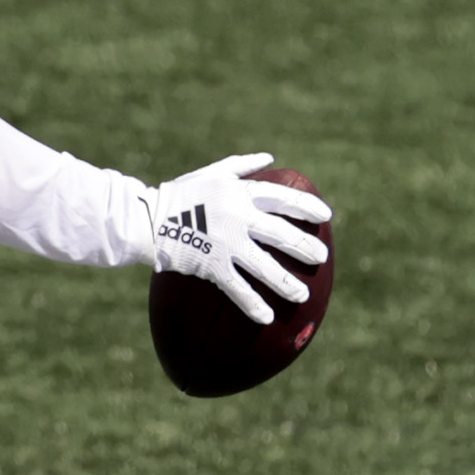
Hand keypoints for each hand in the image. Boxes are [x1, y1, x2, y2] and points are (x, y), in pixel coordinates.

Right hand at [149, 152, 331, 324]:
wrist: (148, 219)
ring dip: (286, 282)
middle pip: (280, 234)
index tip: (326, 216)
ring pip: (264, 266)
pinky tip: (267, 317)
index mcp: (240, 193)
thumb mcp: (212, 173)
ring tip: (303, 294)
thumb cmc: (181, 194)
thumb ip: (242, 166)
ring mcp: (226, 244)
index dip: (305, 206)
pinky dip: (252, 304)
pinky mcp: (212, 266)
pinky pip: (237, 289)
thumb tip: (270, 157)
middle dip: (304, 246)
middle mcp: (238, 218)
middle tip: (321, 257)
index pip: (281, 198)